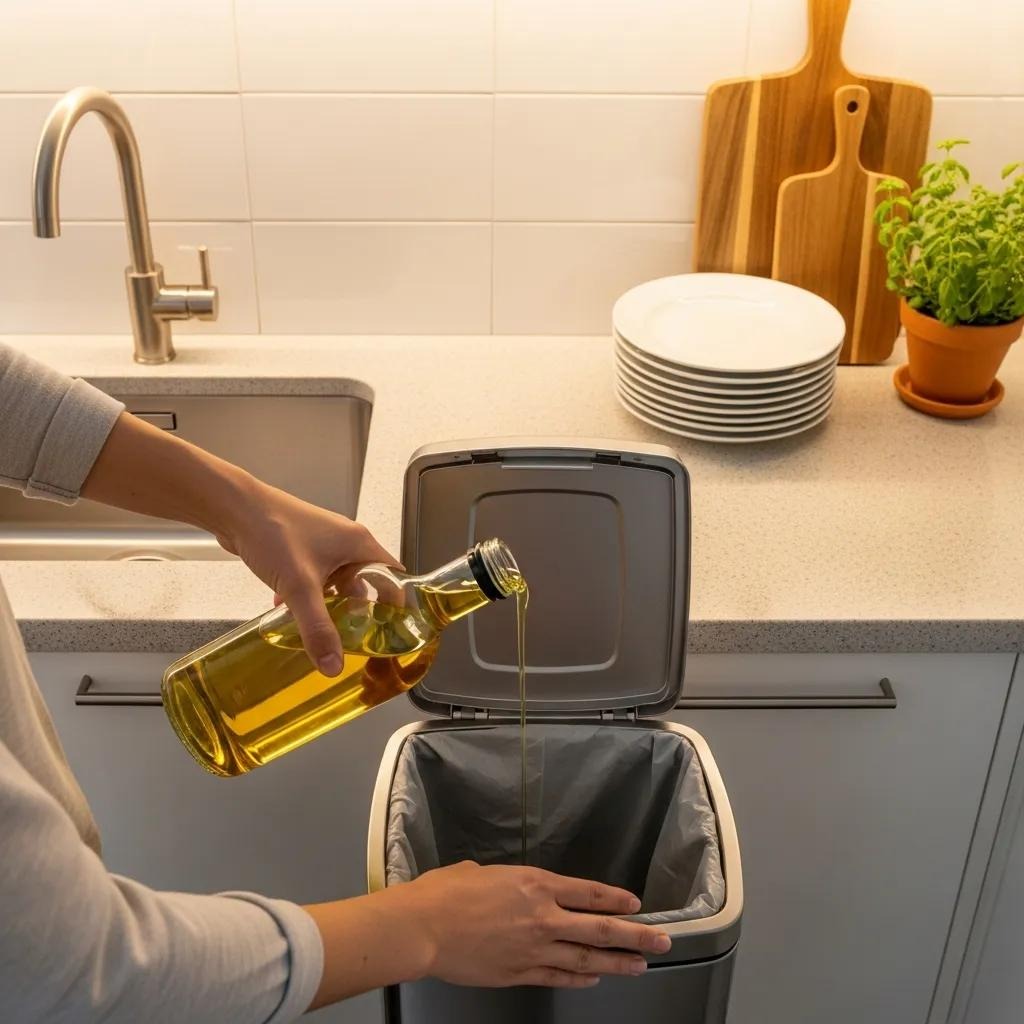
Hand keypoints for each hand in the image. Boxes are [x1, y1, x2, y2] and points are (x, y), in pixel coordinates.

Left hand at [218, 477, 398, 674]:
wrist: (234, 509)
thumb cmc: (274, 533)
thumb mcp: (300, 587)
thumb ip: (318, 629)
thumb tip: (334, 666)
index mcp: (359, 543)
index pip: (394, 575)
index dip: (397, 603)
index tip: (392, 630)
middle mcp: (345, 540)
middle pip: (366, 581)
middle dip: (360, 610)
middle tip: (357, 637)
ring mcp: (322, 542)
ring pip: (337, 580)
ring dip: (331, 604)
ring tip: (325, 630)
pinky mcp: (301, 546)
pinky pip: (315, 576)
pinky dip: (308, 595)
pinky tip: (290, 612)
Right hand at [402, 861, 670, 987]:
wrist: (423, 928)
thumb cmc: (446, 891)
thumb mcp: (483, 871)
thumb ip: (507, 881)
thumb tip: (508, 888)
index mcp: (535, 884)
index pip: (588, 893)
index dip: (616, 899)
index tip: (636, 904)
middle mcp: (543, 917)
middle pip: (600, 928)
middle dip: (635, 934)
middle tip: (663, 939)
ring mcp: (533, 950)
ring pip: (586, 959)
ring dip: (617, 963)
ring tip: (641, 965)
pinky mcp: (519, 974)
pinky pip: (558, 977)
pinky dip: (580, 980)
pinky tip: (595, 980)